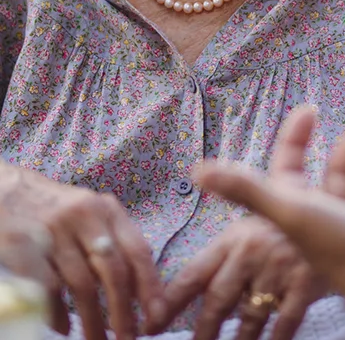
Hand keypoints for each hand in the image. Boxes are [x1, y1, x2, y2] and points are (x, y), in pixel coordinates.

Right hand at [0, 166, 164, 339]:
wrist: (8, 192)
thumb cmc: (55, 210)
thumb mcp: (90, 214)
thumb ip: (112, 241)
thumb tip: (137, 288)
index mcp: (107, 209)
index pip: (138, 249)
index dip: (150, 285)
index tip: (157, 315)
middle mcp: (86, 217)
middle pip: (114, 271)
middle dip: (123, 311)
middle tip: (128, 337)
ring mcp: (55, 232)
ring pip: (83, 285)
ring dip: (92, 320)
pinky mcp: (25, 247)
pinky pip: (48, 289)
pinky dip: (58, 314)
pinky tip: (63, 329)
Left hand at [156, 216, 324, 339]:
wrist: (340, 217)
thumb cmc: (291, 223)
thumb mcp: (256, 218)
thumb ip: (224, 231)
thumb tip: (195, 209)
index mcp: (236, 235)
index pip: (194, 273)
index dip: (170, 302)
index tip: (152, 325)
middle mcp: (253, 250)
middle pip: (218, 300)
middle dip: (202, 332)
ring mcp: (280, 268)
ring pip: (249, 318)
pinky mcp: (305, 283)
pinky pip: (283, 324)